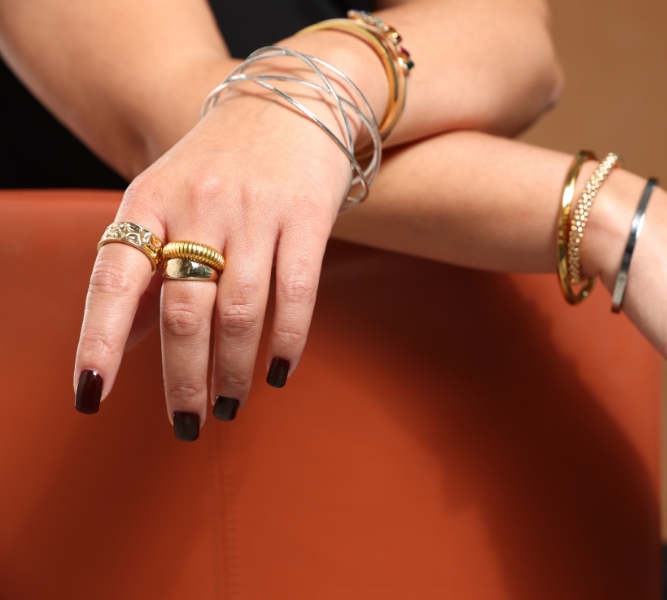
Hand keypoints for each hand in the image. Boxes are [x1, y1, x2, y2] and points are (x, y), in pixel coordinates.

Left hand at [73, 80, 351, 436]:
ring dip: (233, 370)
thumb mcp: (167, 200)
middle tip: (186, 424)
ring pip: (240, 310)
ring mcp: (255, 210)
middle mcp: (199, 205)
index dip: (100, 341)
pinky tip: (279, 372)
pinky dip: (287, 340)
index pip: (113, 280)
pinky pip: (296, 291)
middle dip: (183, 379)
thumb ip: (148, 271)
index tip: (91, 397)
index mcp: (149, 201)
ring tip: (231, 406)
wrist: (291, 100)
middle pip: (185, 311)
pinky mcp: (306, 215)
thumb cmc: (220, 162)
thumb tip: (126, 346)